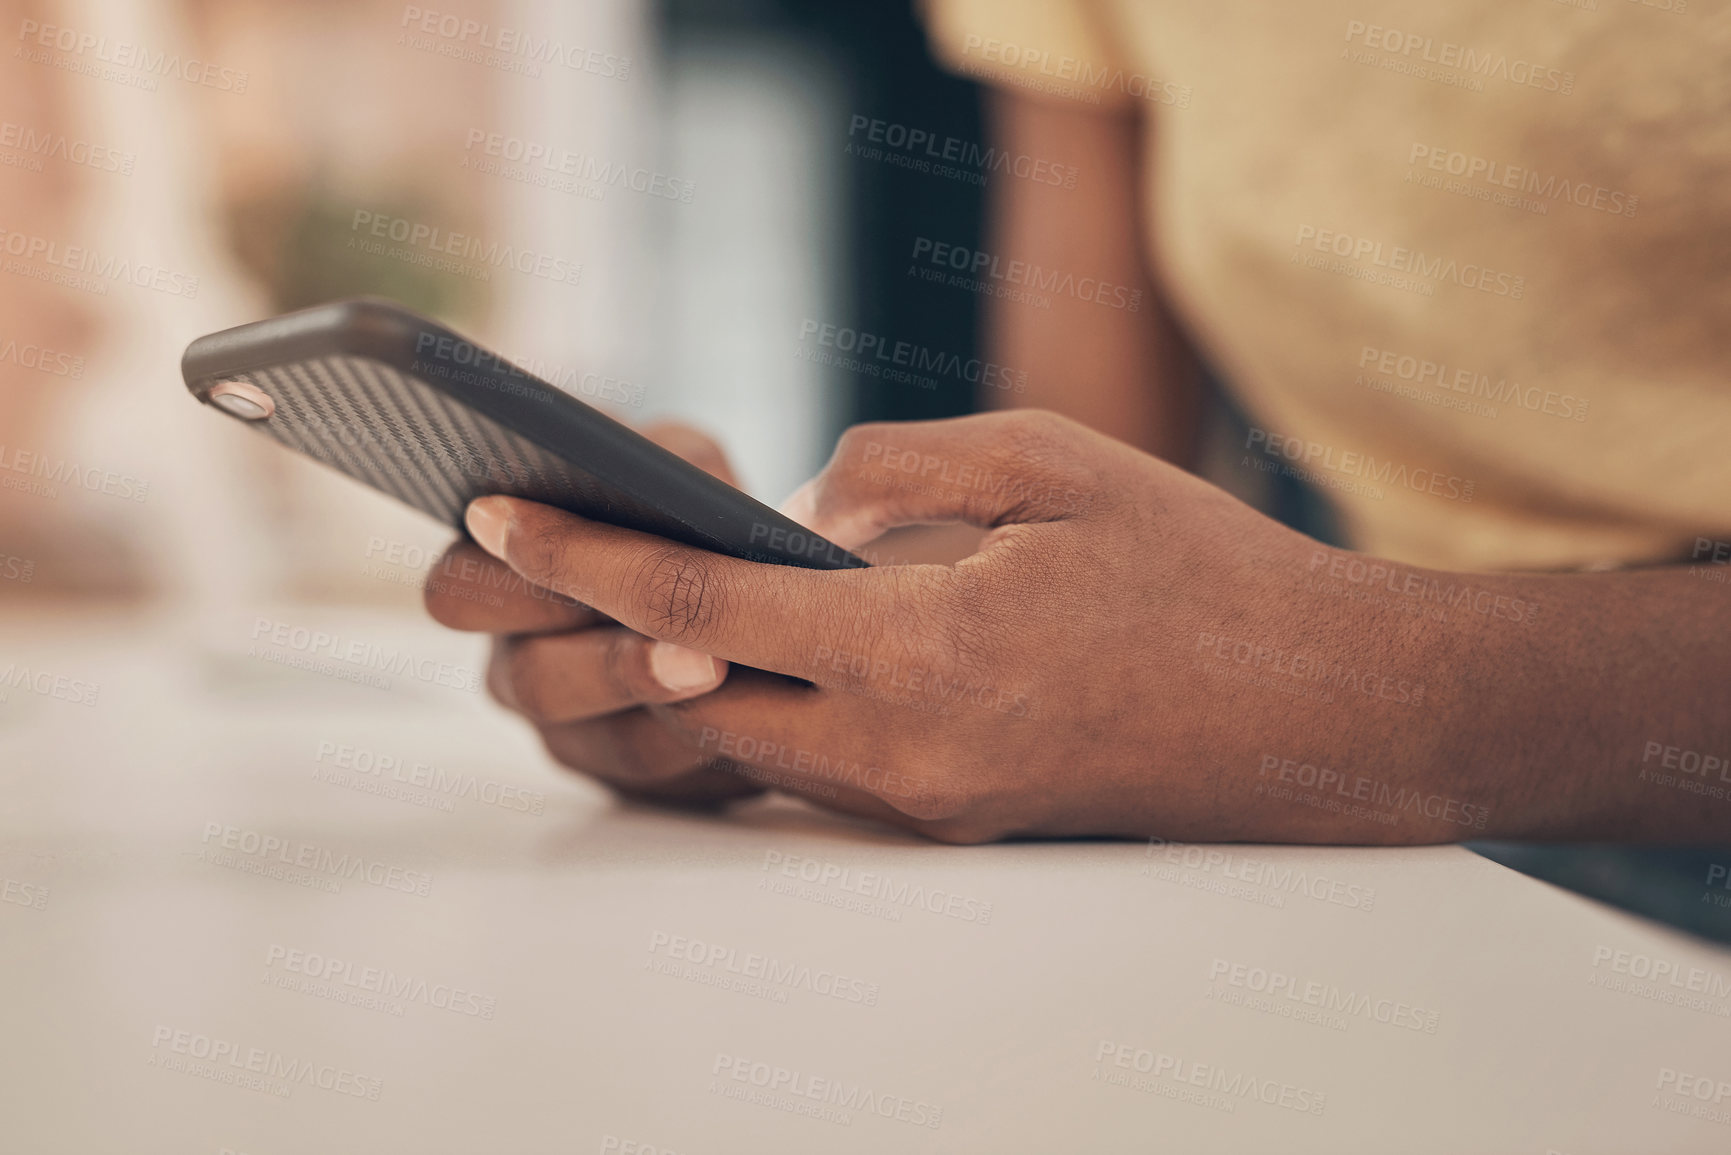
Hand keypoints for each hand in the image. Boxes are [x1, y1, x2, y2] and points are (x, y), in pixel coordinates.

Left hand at [450, 410, 1456, 843]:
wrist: (1320, 711)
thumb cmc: (1199, 567)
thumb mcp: (1051, 460)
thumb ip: (898, 471)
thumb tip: (800, 506)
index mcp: (924, 650)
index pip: (702, 608)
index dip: (589, 556)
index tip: (498, 517)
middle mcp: (908, 752)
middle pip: (703, 695)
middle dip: (615, 625)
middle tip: (543, 553)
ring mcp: (933, 805)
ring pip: (760, 742)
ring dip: (699, 673)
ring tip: (650, 591)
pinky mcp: (960, 824)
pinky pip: (829, 770)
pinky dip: (779, 709)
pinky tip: (772, 651)